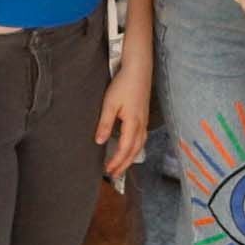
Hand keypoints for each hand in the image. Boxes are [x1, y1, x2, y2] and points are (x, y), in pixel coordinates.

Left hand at [96, 62, 150, 177]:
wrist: (138, 69)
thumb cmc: (124, 84)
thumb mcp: (110, 104)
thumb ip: (105, 124)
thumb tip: (100, 141)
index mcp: (133, 123)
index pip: (125, 149)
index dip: (117, 161)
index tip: (108, 170)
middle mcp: (141, 125)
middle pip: (134, 151)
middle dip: (124, 164)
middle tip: (114, 175)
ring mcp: (144, 121)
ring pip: (139, 146)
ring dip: (130, 158)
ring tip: (121, 166)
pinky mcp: (144, 116)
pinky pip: (141, 138)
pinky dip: (135, 148)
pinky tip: (129, 148)